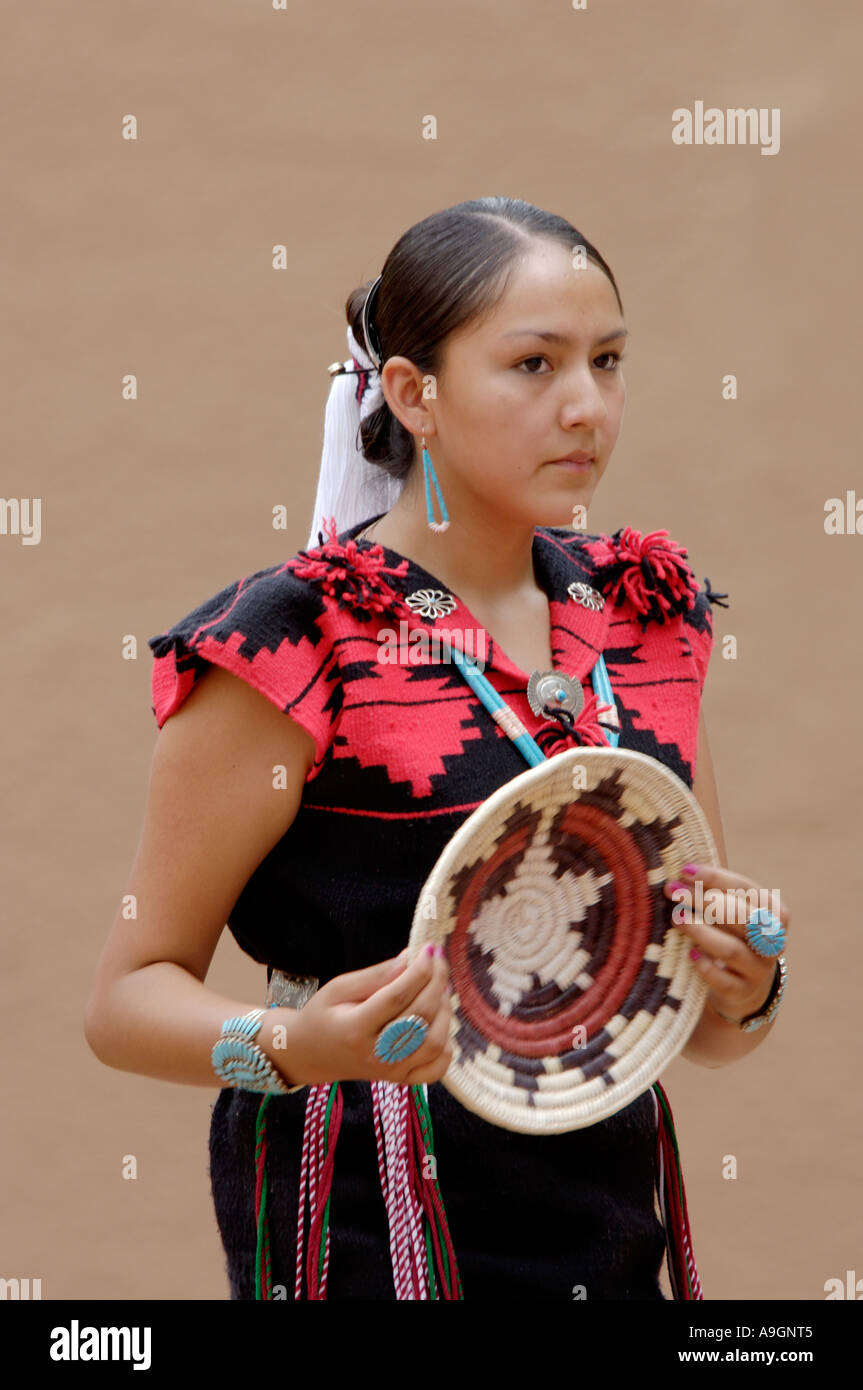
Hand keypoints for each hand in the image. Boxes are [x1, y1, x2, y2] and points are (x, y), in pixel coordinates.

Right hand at [265, 944, 452, 1086]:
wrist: (311, 1054)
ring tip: (438, 987)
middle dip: (436, 982)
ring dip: (444, 1009)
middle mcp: (376, 1054)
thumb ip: (376, 975)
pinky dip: (446, 1045)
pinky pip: (436, 1069)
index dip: (418, 971)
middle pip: (419, 1017)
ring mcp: (391, 1071)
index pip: (397, 997)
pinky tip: (438, 1022)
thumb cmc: (323, 1015)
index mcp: (355, 1028)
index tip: (429, 948)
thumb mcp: (339, 987)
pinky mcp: (401, 1080)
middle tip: (438, 959)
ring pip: (434, 1042)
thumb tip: (411, 957)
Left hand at [663, 863, 789, 1022]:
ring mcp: (760, 969)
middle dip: (706, 901)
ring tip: (676, 918)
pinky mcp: (743, 994)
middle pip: (743, 918)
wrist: (746, 988)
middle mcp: (773, 941)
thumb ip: (714, 892)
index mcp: (775, 912)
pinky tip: (688, 954)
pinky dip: (705, 967)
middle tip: (673, 891)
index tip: (685, 870)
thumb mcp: (731, 912)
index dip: (717, 878)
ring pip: (732, 950)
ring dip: (700, 931)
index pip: (748, 890)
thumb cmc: (732, 935)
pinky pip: (724, 981)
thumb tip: (677, 871)